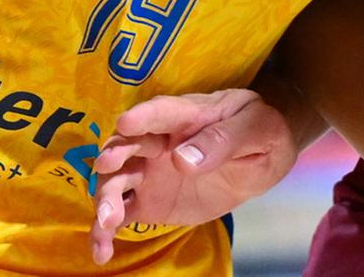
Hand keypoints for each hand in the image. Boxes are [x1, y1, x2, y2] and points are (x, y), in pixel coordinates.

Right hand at [89, 89, 296, 263]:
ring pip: (116, 181)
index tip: (126, 123)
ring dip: (105, 198)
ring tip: (106, 223)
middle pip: (128, 144)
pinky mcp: (146, 201)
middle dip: (114, 155)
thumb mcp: (257, 129)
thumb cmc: (260, 131)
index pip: (162, 112)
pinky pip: (120, 213)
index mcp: (188, 115)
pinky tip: (102, 251)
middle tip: (106, 167)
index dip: (144, 117)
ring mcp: (148, 171)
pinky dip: (105, 231)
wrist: (261, 158)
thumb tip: (183, 159)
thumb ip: (223, 141)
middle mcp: (158, 141)